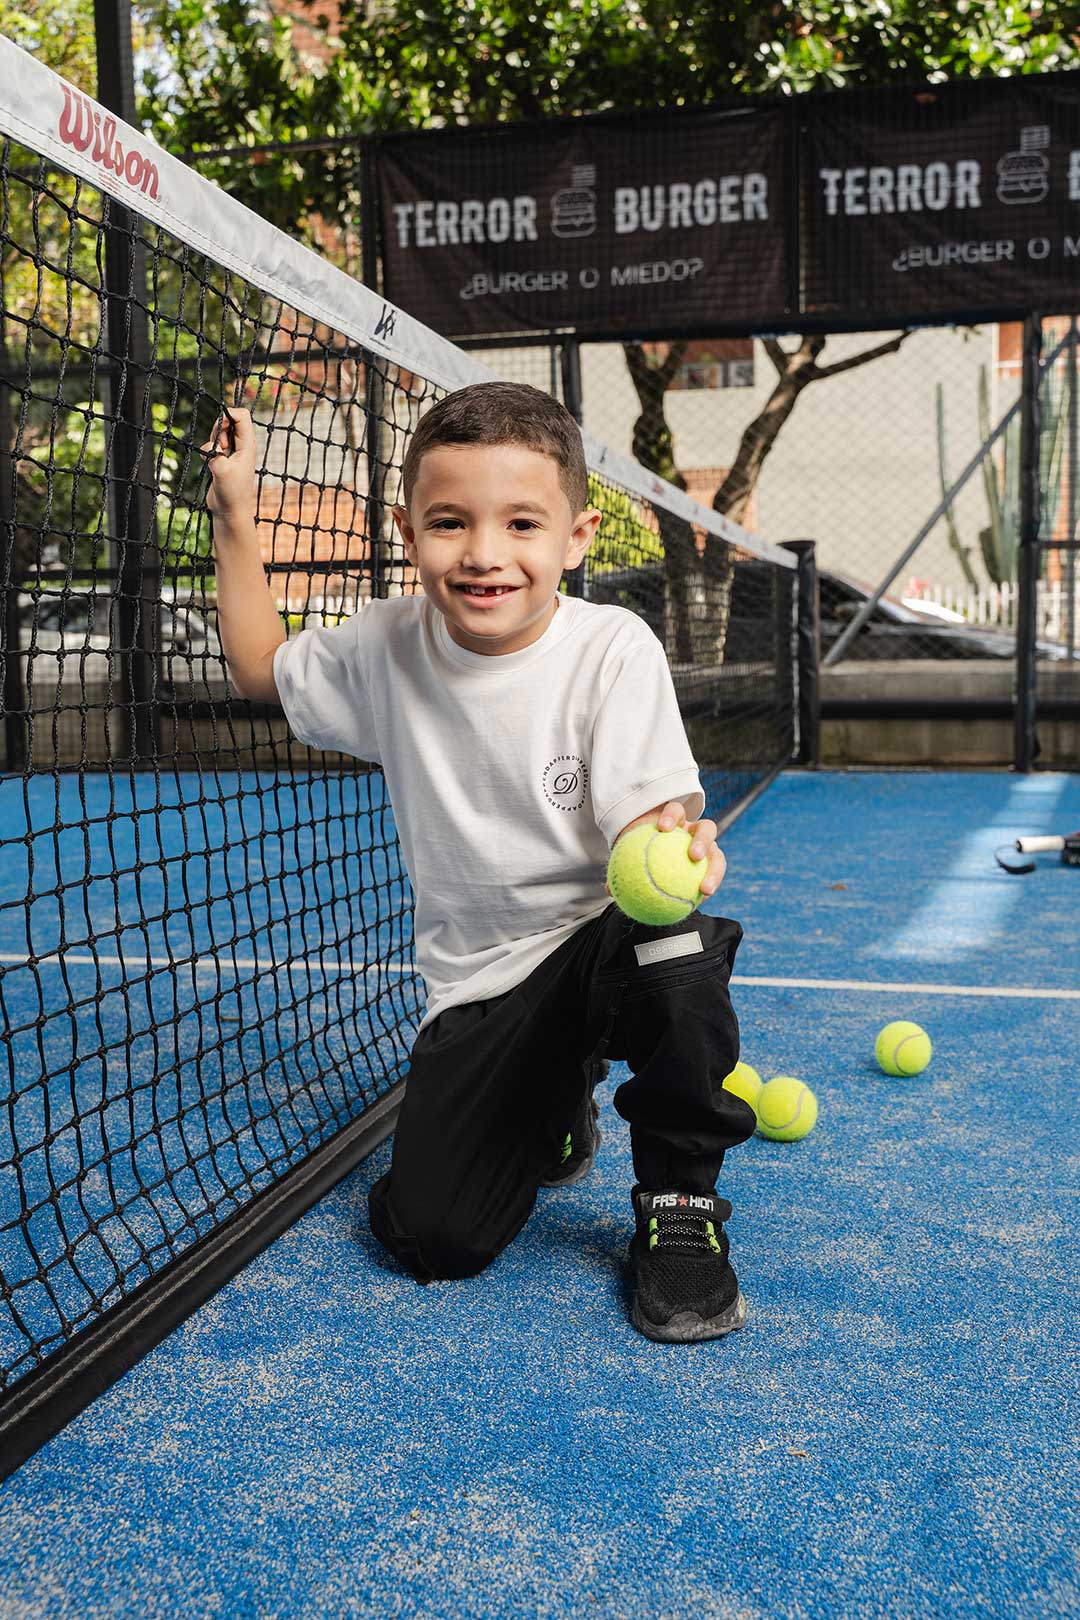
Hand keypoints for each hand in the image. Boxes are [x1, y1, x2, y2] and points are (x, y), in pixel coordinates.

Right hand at [199, 405, 255, 521]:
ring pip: (218, 432)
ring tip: (217, 459)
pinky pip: (210, 445)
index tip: (220, 427)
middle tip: (220, 448)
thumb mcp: (222, 470)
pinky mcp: (221, 458)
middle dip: (218, 429)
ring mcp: (231, 452)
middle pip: (228, 420)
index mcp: (248, 444)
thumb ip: (215, 452)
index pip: (242, 416)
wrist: (230, 511)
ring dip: (213, 441)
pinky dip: (207, 451)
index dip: (229, 414)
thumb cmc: (232, 492)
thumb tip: (210, 445)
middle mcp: (241, 445)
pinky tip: (210, 464)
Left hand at [604, 800, 725, 896]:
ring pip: (717, 852)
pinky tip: (701, 901)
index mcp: (677, 821)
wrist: (658, 853)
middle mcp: (695, 831)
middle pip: (706, 828)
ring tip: (704, 888)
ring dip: (714, 868)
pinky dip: (710, 885)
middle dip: (702, 839)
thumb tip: (607, 890)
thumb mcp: (632, 857)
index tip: (663, 828)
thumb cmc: (643, 851)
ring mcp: (707, 846)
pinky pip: (715, 874)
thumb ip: (622, 870)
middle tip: (694, 856)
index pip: (676, 811)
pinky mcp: (714, 861)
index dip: (671, 816)